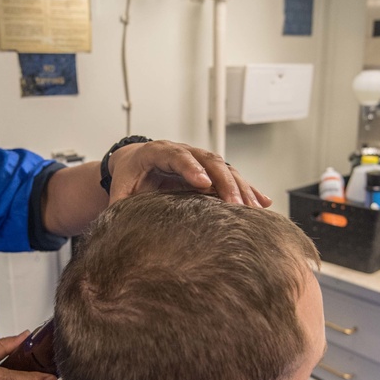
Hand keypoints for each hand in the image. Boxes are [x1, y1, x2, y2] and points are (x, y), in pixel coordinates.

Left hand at [107, 140, 271, 207]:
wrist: (136, 162)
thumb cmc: (129, 176)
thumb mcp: (120, 190)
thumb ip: (120, 205)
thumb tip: (116, 227)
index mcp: (157, 152)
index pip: (177, 156)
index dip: (191, 168)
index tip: (204, 183)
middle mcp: (183, 152)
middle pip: (209, 160)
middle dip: (225, 182)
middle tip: (237, 204)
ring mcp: (199, 160)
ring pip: (225, 169)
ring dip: (241, 188)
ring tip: (254, 210)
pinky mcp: (210, 172)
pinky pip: (232, 178)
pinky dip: (248, 190)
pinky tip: (263, 204)